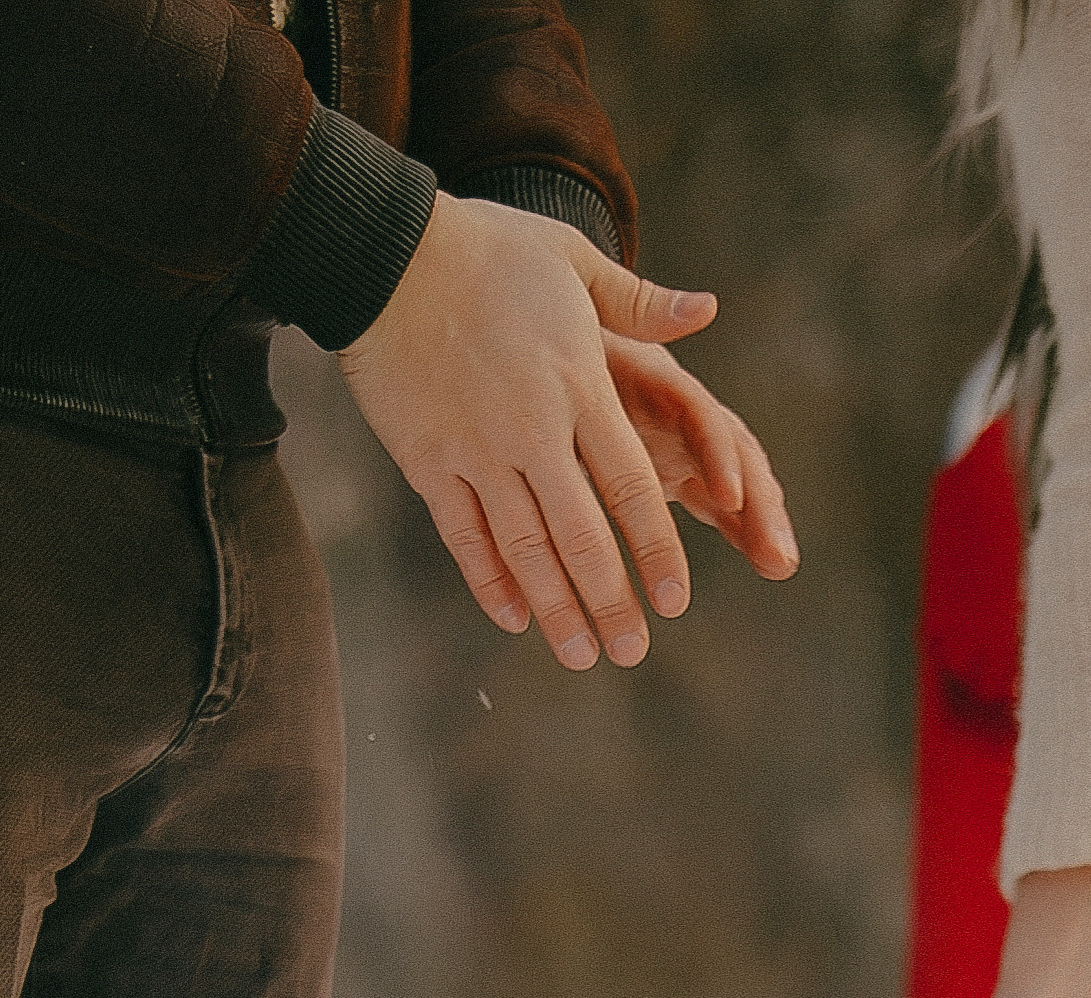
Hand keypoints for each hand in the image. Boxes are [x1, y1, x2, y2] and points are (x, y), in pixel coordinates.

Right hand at [340, 194, 790, 660]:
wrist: (382, 250)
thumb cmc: (486, 249)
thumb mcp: (570, 260)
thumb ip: (640, 301)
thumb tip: (707, 311)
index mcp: (578, 383)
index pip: (631, 484)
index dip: (655, 548)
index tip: (675, 600)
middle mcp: (531, 427)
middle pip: (582, 534)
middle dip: (610, 601)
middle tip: (633, 652)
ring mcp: (475, 449)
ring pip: (524, 548)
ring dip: (555, 609)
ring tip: (581, 656)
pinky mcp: (427, 459)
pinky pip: (463, 535)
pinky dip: (489, 581)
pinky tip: (515, 618)